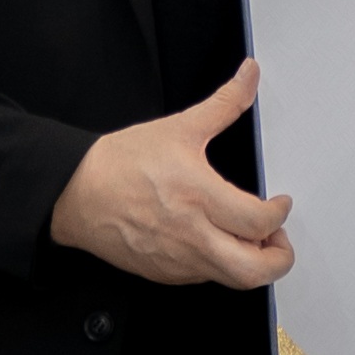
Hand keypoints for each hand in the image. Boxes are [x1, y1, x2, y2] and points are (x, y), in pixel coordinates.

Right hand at [46, 60, 292, 288]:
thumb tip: (250, 76)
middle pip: (254, 270)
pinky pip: (204, 277)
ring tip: (245, 237)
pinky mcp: (164, 273)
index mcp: (199, 197)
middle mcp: (192, 236)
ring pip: (232, 279)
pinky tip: (214, 241)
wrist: (75, 193)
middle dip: (278, 259)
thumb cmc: (120, 164)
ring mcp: (178, 260)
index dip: (280, 215)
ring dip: (249, 262)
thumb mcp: (179, 127)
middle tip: (276, 238)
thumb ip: (224, 104)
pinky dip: (219, 263)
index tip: (279, 204)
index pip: (259, 222)